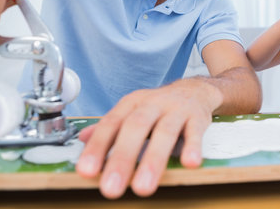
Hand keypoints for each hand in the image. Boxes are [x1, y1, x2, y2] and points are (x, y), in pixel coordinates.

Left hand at [76, 78, 221, 198]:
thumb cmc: (159, 107)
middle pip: (136, 127)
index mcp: (132, 104)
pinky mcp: (197, 117)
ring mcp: (176, 109)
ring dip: (153, 160)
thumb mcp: (132, 111)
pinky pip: (195, 132)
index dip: (98, 147)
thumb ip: (110, 127)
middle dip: (123, 158)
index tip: (86, 171)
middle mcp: (152, 104)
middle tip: (112, 187)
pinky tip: (189, 163)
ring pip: (164, 132)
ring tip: (144, 186)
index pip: (111, 124)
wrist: (194, 91)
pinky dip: (192, 147)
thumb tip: (82, 139)